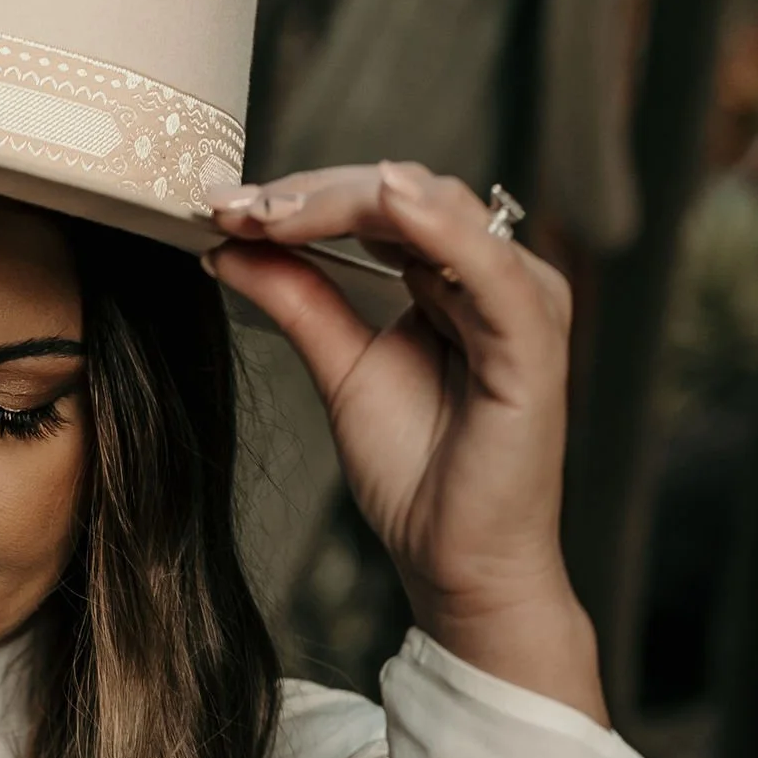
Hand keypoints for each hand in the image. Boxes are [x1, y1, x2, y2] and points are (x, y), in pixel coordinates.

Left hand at [207, 162, 605, 723]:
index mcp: (455, 276)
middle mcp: (496, 275)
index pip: (378, 206)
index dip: (300, 199)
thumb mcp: (340, 370)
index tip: (221, 208)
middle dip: (312, 196)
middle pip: (403, 195)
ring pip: (440, 212)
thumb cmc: (418, 475)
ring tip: (276, 211)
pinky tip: (390, 202)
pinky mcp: (535, 340)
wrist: (456, 562)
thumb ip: (299, 302)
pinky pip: (490, 269)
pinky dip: (440, 228)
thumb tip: (228, 244)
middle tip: (235, 207)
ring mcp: (522, 301)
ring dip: (352, 202)